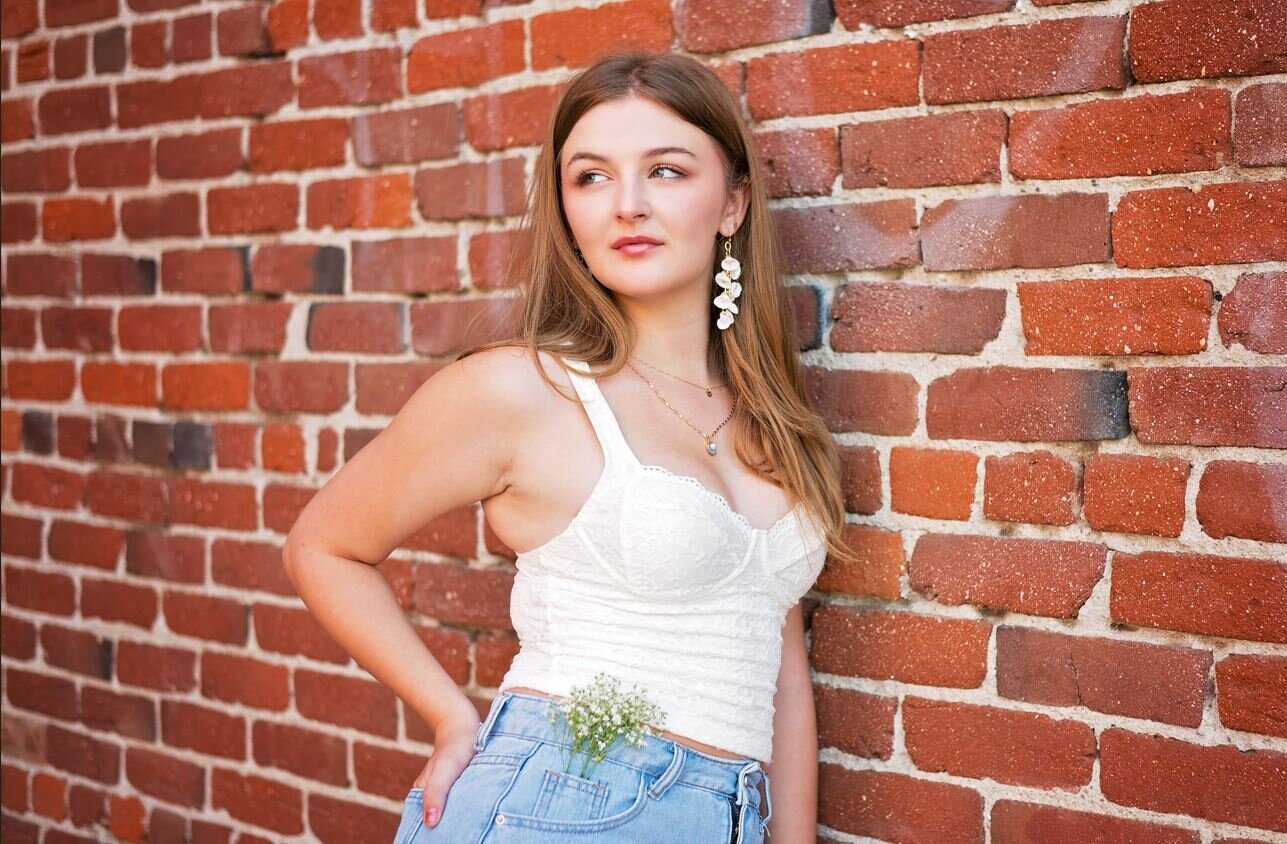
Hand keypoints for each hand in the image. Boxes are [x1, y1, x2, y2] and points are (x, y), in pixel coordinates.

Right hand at [413, 708, 481, 828]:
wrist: (464, 726)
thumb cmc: (454, 748)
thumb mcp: (444, 770)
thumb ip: (435, 793)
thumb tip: (430, 822)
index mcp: (420, 796)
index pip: (422, 825)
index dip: (431, 837)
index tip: (445, 842)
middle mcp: (431, 798)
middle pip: (438, 823)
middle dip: (448, 832)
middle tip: (464, 839)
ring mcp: (445, 794)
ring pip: (451, 815)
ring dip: (460, 822)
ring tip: (472, 832)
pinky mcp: (458, 789)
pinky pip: (461, 806)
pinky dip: (467, 812)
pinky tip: (477, 818)